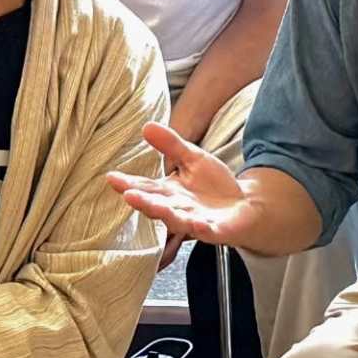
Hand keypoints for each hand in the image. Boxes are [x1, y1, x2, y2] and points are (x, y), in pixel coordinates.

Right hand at [112, 122, 275, 251]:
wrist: (246, 206)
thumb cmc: (215, 186)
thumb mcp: (193, 159)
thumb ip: (171, 145)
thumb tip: (146, 125)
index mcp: (170, 192)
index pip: (146, 187)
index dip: (129, 183)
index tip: (111, 177)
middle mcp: (179, 209)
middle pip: (156, 205)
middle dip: (142, 200)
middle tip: (127, 194)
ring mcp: (196, 222)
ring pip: (176, 220)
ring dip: (163, 213)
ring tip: (151, 205)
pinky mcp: (216, 230)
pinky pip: (207, 231)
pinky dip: (200, 229)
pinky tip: (196, 223)